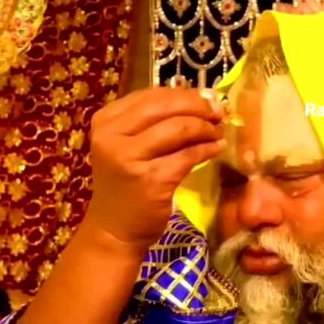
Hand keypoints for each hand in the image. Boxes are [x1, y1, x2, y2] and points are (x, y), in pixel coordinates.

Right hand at [84, 87, 225, 252]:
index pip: (151, 95)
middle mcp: (112, 136)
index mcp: (105, 121)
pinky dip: (207, 149)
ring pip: (179, 128)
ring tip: (217, 131)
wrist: (114, 230)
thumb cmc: (125, 185)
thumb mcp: (128, 146)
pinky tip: (216, 149)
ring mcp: (130, 158)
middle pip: (165, 106)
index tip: (207, 99)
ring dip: (205, 128)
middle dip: (198, 106)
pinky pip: (188, 156)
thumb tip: (201, 98)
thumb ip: (153, 122)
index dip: (184, 94)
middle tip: (218, 112)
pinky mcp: (152, 180)